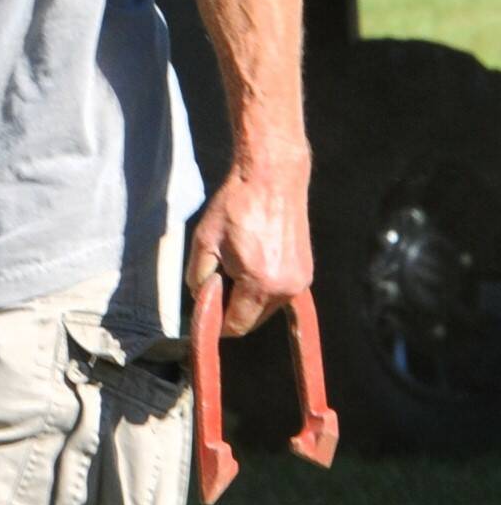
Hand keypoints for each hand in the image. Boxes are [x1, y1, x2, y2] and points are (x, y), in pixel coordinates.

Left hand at [185, 146, 312, 336]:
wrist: (272, 179)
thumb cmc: (235, 206)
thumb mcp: (204, 241)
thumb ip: (199, 278)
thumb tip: (201, 300)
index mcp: (260, 283)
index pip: (237, 325)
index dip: (215, 323)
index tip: (202, 313)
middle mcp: (286, 288)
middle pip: (253, 320)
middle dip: (230, 310)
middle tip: (214, 283)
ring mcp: (300, 282)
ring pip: (266, 309)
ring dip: (247, 300)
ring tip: (232, 267)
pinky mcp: (306, 273)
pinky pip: (278, 294)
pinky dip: (261, 288)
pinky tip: (248, 264)